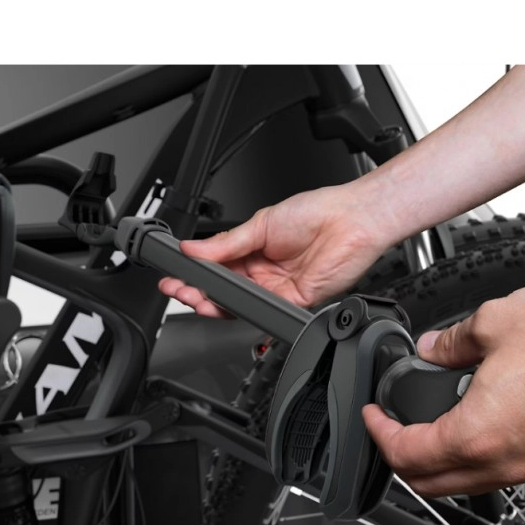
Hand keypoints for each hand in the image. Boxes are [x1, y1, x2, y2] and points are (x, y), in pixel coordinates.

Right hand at [158, 182, 400, 313]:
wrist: (350, 221)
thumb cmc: (316, 212)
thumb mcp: (261, 223)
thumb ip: (226, 243)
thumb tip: (193, 248)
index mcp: (252, 249)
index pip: (216, 267)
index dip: (195, 271)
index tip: (174, 271)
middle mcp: (263, 272)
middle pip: (223, 289)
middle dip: (197, 290)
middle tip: (177, 288)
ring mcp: (277, 288)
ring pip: (238, 304)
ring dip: (213, 303)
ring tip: (194, 297)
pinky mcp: (292, 301)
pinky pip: (263, 311)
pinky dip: (242, 309)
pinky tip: (226, 302)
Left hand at [361, 278, 524, 495]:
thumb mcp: (494, 322)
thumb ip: (451, 342)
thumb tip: (434, 349)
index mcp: (477, 435)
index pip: (407, 455)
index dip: (379, 436)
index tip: (374, 417)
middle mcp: (505, 463)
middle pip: (432, 484)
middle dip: (403, 461)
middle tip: (392, 431)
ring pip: (468, 484)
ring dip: (439, 465)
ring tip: (429, 428)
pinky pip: (503, 473)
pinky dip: (477, 460)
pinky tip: (479, 425)